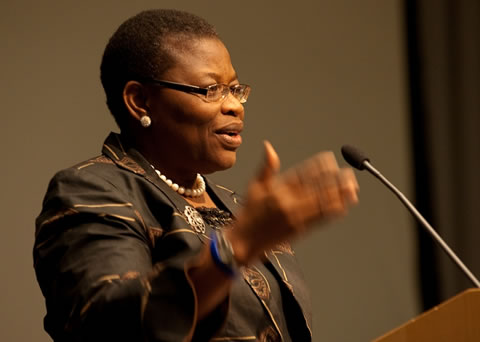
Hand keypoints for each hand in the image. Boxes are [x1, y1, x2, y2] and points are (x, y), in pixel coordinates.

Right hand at [227, 141, 358, 264]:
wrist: (245, 242)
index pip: (302, 174)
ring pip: (324, 203)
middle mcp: (290, 203)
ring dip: (340, 195)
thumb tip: (269, 147)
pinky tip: (344, 204)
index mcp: (279, 190)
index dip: (318, 166)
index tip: (328, 158)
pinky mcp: (302, 229)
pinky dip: (335, 210)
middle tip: (347, 172)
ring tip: (352, 186)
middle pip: (317, 188)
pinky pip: (322, 218)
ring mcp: (297, 217)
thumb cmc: (249, 214)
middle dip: (334, 180)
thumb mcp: (255, 187)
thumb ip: (267, 167)